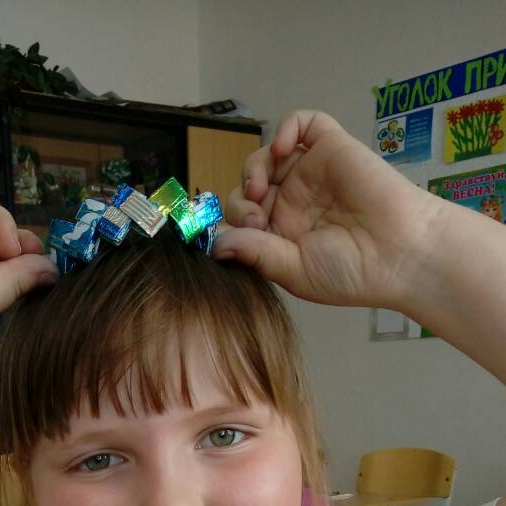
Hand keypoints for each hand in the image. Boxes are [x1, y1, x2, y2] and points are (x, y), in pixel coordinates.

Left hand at [213, 110, 442, 310]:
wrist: (400, 253)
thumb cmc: (351, 272)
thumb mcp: (293, 270)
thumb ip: (254, 252)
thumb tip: (214, 243)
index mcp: (283, 235)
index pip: (243, 219)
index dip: (233, 222)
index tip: (241, 234)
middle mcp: (295, 203)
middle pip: (249, 186)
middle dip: (240, 199)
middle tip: (255, 215)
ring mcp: (312, 174)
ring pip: (268, 156)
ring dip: (254, 166)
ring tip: (260, 187)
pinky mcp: (331, 148)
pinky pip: (304, 124)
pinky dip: (287, 127)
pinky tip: (283, 147)